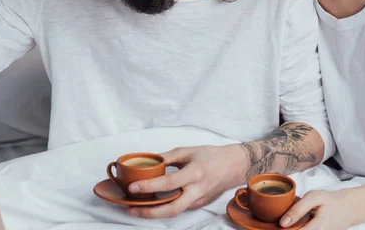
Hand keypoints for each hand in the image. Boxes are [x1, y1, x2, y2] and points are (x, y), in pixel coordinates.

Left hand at [127, 145, 245, 218]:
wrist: (233, 166)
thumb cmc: (211, 156)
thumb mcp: (188, 151)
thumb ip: (167, 157)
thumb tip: (147, 162)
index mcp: (195, 173)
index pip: (169, 183)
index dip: (150, 186)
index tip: (133, 186)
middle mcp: (197, 190)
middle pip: (172, 209)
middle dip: (149, 212)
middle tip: (131, 209)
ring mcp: (198, 200)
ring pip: (174, 212)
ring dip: (154, 212)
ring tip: (137, 208)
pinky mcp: (198, 205)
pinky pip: (179, 207)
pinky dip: (164, 207)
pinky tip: (153, 203)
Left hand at [280, 189, 357, 229]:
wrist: (349, 208)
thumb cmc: (332, 201)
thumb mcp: (314, 197)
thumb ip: (298, 209)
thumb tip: (283, 222)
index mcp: (317, 228)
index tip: (278, 225)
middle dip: (290, 229)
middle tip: (283, 223)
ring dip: (295, 228)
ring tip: (291, 222)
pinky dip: (301, 229)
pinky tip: (297, 225)